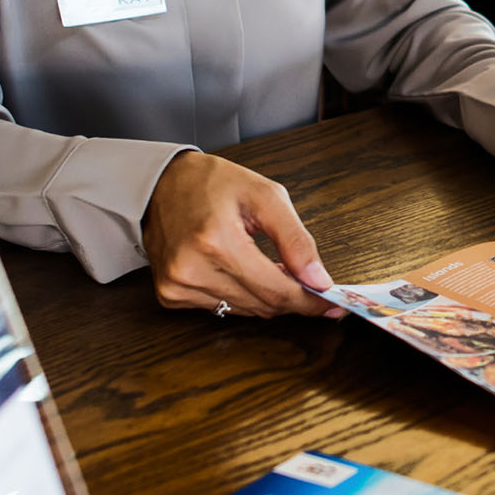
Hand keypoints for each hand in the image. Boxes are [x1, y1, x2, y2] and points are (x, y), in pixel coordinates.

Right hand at [143, 151, 342, 318]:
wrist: (161, 184)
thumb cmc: (213, 183)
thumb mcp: (265, 196)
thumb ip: (295, 240)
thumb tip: (318, 279)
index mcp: (216, 241)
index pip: (275, 290)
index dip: (308, 301)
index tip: (332, 304)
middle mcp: (192, 270)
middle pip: (262, 305)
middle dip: (292, 297)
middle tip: (312, 284)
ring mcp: (177, 286)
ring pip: (244, 311)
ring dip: (267, 296)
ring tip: (276, 269)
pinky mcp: (170, 295)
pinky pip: (222, 308)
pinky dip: (243, 296)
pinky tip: (246, 272)